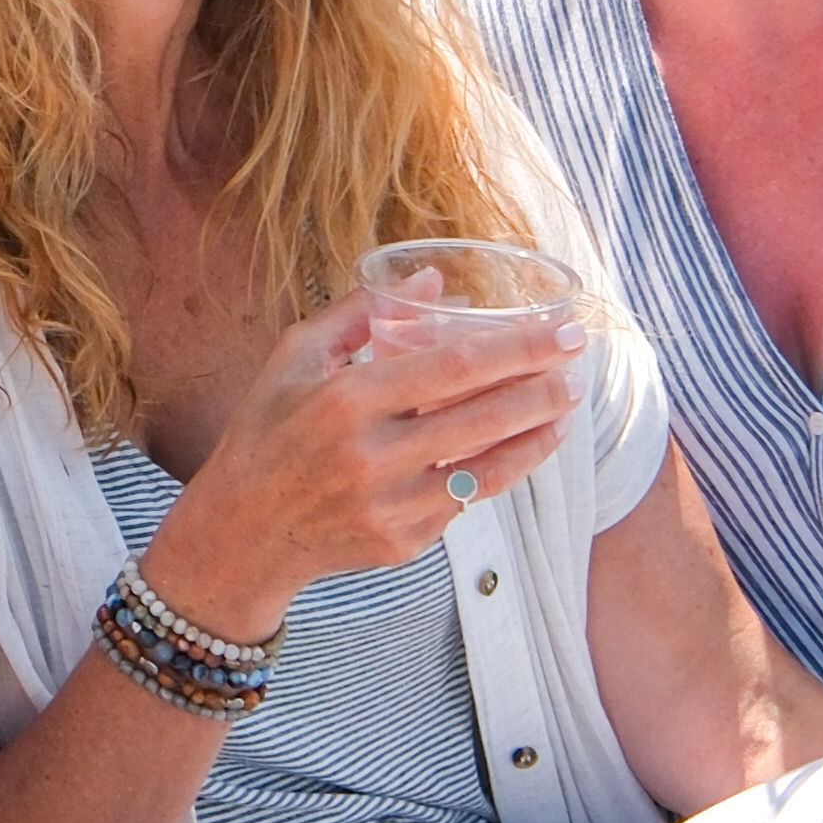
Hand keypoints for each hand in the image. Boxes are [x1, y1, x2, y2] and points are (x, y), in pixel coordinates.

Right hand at [147, 286, 580, 638]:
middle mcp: (370, 455)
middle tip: (580, 359)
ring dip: (538, 432)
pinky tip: (527, 444)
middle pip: (483, 416)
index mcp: (344, 399)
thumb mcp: (295, 357)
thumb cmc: (267, 430)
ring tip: (567, 403)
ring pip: (488, 467)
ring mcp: (389, 505)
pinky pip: (468, 502)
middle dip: (543, 385)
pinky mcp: (402, 542)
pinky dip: (504, 469)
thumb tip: (434, 280)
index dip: (517, 346)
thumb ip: (361, 312)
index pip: (452, 366)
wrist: (242, 531)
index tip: (559, 328)